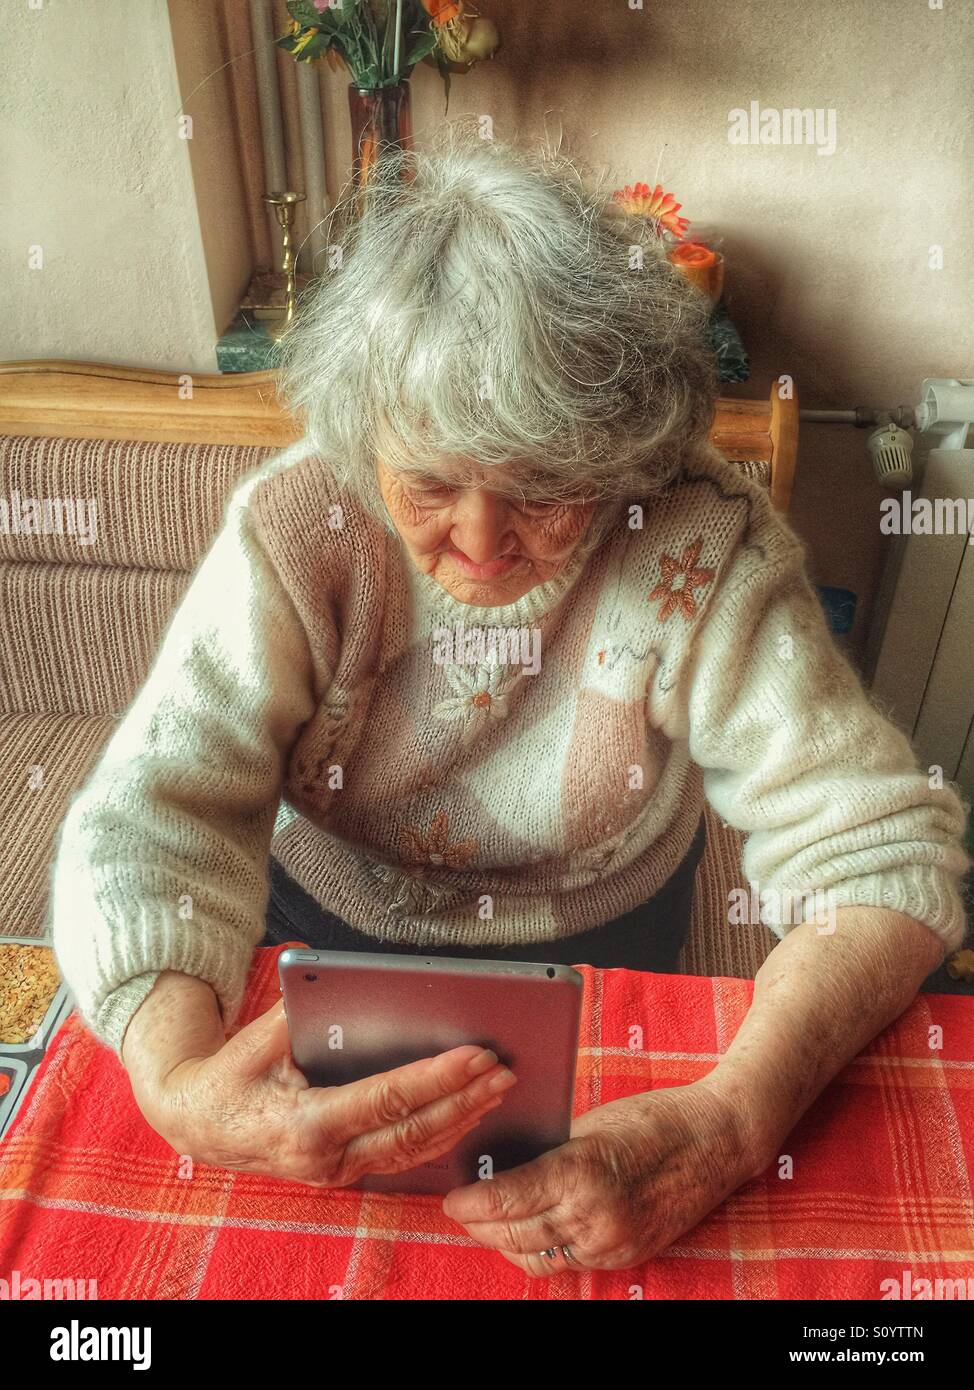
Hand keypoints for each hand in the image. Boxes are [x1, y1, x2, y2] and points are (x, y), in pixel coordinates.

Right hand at [123, 973, 517, 1186]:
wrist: (194, 1123)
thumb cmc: (227, 1074)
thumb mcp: (257, 1037)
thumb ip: (303, 1010)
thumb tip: (345, 977)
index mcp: (306, 1125)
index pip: (387, 1101)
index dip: (436, 1079)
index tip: (476, 1057)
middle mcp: (325, 1159)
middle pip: (412, 1133)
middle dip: (464, 1100)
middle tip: (504, 1071)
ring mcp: (335, 1173)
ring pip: (414, 1152)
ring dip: (461, 1119)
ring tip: (498, 1088)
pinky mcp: (342, 1173)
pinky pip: (401, 1158)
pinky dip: (439, 1134)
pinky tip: (467, 1112)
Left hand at [442, 1075, 760, 1275]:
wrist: (717, 1139)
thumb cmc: (654, 1118)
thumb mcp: (591, 1123)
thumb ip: (549, 1149)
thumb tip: (505, 1162)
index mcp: (580, 1173)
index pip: (507, 1199)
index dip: (472, 1202)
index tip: (451, 1198)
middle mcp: (594, 1217)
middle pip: (515, 1234)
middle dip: (480, 1225)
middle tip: (460, 1211)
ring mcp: (611, 1243)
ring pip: (538, 1257)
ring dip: (506, 1243)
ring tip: (486, 1224)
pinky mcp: (626, 1256)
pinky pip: (569, 1263)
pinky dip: (542, 1251)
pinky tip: (529, 1234)